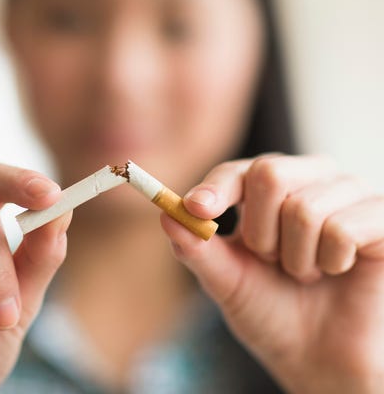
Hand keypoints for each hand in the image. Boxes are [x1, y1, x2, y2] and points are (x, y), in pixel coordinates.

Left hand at [162, 154, 383, 393]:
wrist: (319, 357)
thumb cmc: (270, 311)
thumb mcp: (226, 281)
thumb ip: (197, 248)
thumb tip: (165, 213)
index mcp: (270, 188)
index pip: (238, 171)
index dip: (216, 188)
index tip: (198, 209)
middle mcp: (309, 179)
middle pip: (269, 173)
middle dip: (260, 233)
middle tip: (273, 260)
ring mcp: (347, 193)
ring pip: (303, 208)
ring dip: (296, 257)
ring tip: (306, 273)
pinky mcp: (380, 217)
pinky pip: (342, 227)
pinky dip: (330, 261)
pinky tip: (337, 270)